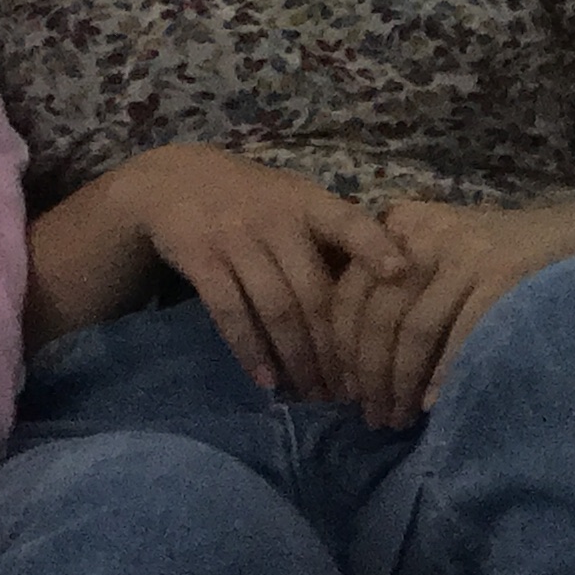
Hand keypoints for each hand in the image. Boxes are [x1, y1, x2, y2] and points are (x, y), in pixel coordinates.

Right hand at [110, 143, 415, 399]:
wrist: (173, 179)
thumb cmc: (254, 200)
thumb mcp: (293, 202)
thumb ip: (333, 238)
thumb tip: (391, 293)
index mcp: (306, 202)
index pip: (347, 220)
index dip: (374, 245)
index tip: (401, 274)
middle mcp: (274, 218)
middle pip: (314, 292)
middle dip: (335, 349)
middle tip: (351, 392)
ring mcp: (234, 237)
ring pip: (277, 309)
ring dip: (299, 360)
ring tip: (314, 395)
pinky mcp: (200, 257)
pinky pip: (230, 313)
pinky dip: (250, 350)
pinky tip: (267, 382)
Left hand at [330, 197, 574, 429]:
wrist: (574, 235)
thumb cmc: (497, 254)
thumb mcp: (438, 250)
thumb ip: (398, 286)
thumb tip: (356, 360)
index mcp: (400, 225)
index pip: (349, 291)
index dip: (341, 348)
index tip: (344, 390)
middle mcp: (425, 234)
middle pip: (378, 315)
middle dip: (370, 375)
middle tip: (373, 416)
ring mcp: (464, 252)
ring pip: (414, 330)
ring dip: (401, 383)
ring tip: (399, 418)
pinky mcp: (501, 273)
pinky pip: (460, 335)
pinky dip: (444, 375)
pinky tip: (433, 404)